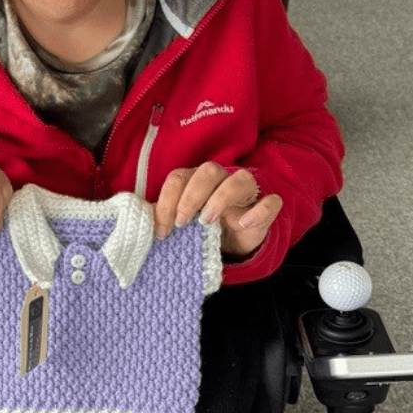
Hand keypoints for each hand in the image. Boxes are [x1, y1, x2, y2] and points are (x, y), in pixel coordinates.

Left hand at [153, 164, 282, 257]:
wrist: (236, 241)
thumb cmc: (203, 227)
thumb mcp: (182, 223)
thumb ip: (164, 217)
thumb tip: (140, 221)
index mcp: (196, 180)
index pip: (178, 178)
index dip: (166, 201)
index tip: (161, 230)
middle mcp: (222, 180)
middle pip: (208, 171)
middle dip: (191, 196)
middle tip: (181, 222)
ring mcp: (247, 193)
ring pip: (240, 179)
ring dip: (221, 198)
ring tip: (207, 221)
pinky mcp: (266, 208)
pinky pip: (271, 201)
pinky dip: (259, 211)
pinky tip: (243, 224)